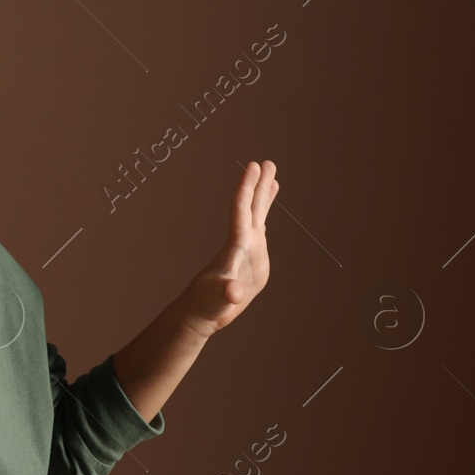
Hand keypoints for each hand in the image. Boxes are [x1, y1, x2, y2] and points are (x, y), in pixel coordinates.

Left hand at [181, 160, 278, 339]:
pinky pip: (260, 230)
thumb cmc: (206, 306)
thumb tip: (234, 292)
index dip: (247, 187)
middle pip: (252, 207)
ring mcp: (248, 250)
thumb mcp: (218, 300)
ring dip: (264, 196)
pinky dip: (265, 217)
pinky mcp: (253, 259)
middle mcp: (242, 243)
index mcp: (235, 246)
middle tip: (268, 161)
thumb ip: (227, 294)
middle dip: (259, 184)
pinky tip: (267, 209)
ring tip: (273, 175)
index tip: (254, 165)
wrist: (201, 312)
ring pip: (257, 216)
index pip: (241, 209)